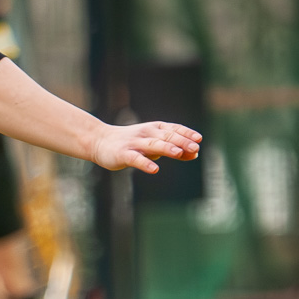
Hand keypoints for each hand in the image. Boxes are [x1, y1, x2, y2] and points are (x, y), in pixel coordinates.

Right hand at [87, 120, 201, 173]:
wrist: (100, 141)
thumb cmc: (132, 143)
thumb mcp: (153, 143)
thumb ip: (173, 148)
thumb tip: (195, 154)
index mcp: (155, 129)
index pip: (173, 129)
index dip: (186, 133)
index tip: (198, 139)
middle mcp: (146, 133)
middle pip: (166, 136)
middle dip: (181, 142)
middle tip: (195, 147)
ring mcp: (134, 143)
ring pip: (153, 145)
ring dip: (166, 148)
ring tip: (178, 153)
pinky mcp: (123, 154)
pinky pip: (136, 159)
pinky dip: (145, 163)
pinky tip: (154, 169)